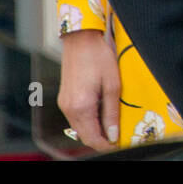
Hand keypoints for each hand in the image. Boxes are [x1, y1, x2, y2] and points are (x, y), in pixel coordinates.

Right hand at [57, 29, 120, 149]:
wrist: (81, 38)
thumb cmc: (98, 56)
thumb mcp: (113, 85)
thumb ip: (111, 112)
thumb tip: (113, 134)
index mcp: (81, 106)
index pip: (92, 138)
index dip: (106, 145)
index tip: (118, 143)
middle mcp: (68, 108)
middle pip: (84, 136)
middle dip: (100, 139)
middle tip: (117, 136)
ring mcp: (64, 103)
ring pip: (79, 127)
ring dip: (94, 130)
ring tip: (111, 124)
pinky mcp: (64, 97)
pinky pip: (75, 117)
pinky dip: (87, 120)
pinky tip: (100, 112)